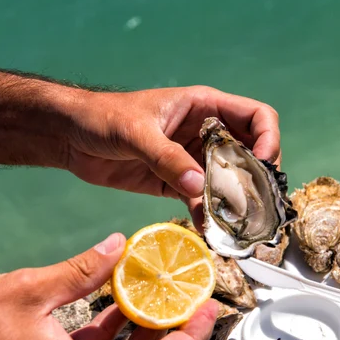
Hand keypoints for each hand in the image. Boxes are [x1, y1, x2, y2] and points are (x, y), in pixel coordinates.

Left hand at [67, 86, 279, 227]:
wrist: (70, 137)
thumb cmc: (103, 118)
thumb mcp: (135, 132)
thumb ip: (166, 157)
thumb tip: (199, 184)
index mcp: (204, 107)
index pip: (256, 117)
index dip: (269, 139)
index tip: (264, 165)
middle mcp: (204, 134)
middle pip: (249, 154)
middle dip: (256, 180)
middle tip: (256, 206)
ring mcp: (192, 160)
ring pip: (228, 182)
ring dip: (235, 204)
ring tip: (237, 226)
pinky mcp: (175, 183)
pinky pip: (201, 201)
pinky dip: (208, 216)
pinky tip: (209, 232)